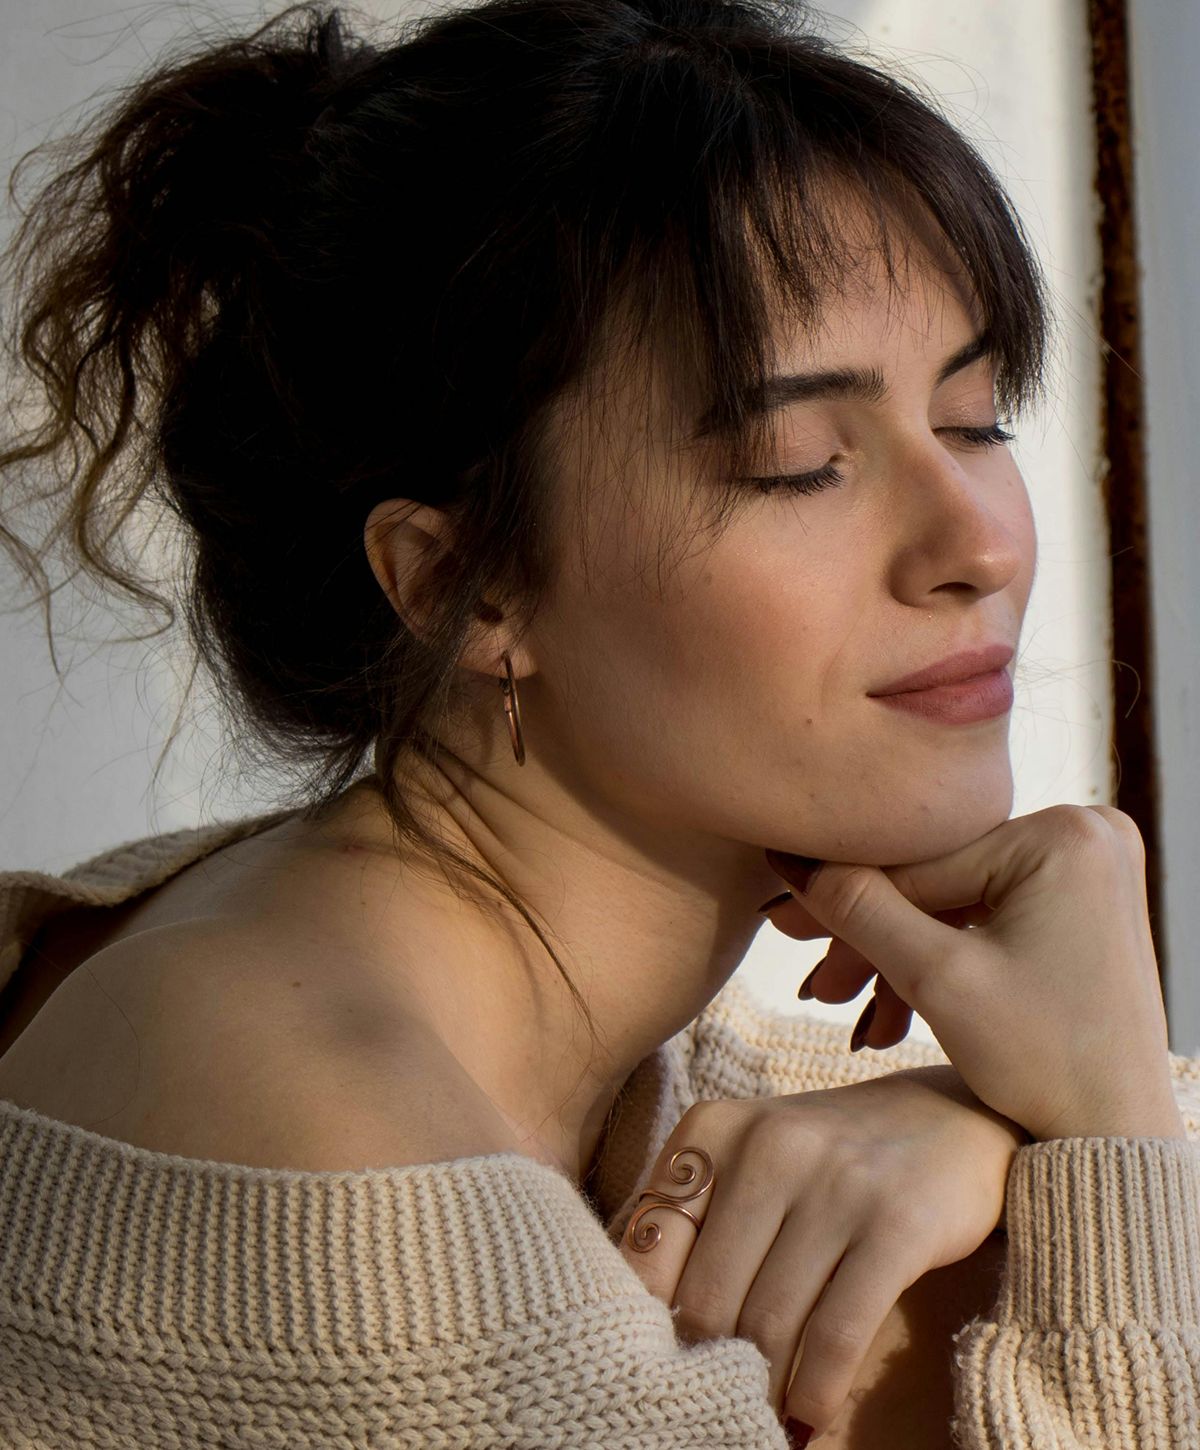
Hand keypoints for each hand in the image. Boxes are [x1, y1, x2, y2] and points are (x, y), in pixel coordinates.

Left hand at [619, 1067, 1025, 1437]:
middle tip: (712, 1400)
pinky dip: (817, 1389)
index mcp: (714, 1128)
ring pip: (769, 1324)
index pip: (649, 1244)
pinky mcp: (898, 1224)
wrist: (954, 1119)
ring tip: (758, 1418)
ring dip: (761, 1389)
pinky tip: (809, 1413)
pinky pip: (837, 1332)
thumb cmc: (832, 1158)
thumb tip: (645, 1330)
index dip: (646, 1318)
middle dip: (708, 1365)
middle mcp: (769, 1145)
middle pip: (708, 1297)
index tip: (657, 1359)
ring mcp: (837, 1182)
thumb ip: (697, 1221)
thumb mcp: (754, 1160)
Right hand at [763, 804, 1186, 1142]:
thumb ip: (861, 910)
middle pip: (937, 879)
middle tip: (818, 982)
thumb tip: (792, 862)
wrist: (1118, 1135)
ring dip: (901, 954)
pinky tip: (897, 1006)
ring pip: (955, 900)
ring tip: (853, 1010)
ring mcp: (1088, 865)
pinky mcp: (1082, 899)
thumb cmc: (1047, 1062)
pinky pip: (987, 913)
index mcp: (1065, 834)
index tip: (780, 917)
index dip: (843, 897)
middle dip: (873, 937)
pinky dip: (944, 956)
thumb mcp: (937, 979)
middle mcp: (1086, 831)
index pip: (921, 861)